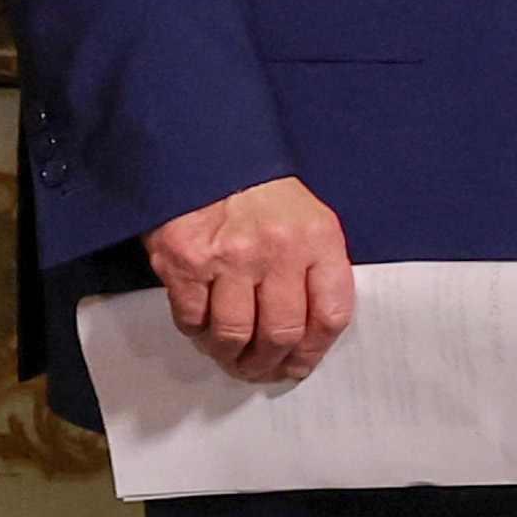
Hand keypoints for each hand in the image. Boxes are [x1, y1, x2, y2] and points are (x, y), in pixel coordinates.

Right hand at [146, 174, 352, 384]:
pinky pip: (192, 320)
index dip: (314, 351)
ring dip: (230, 355)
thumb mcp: (306, 217)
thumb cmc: (256, 188)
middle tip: (258, 368)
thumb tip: (308, 333)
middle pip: (281, 334)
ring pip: (233, 335)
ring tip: (228, 355)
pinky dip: (197, 332)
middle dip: (268, 363)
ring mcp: (229, 257)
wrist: (202, 147)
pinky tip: (202, 325)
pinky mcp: (186, 261)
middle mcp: (277, 249)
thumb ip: (314, 268)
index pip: (330, 314)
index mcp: (317, 238)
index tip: (299, 363)